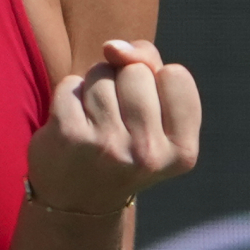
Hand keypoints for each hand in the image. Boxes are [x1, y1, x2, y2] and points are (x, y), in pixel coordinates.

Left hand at [25, 39, 201, 217]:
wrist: (76, 203)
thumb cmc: (122, 147)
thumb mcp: (154, 115)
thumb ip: (149, 66)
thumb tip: (114, 47)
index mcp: (182, 151)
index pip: (175, 75)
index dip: (156, 85)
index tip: (146, 119)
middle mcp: (148, 153)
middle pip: (137, 71)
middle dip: (122, 84)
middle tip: (115, 123)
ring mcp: (108, 145)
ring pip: (102, 73)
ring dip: (93, 89)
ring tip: (93, 124)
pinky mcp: (69, 136)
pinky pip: (71, 84)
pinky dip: (67, 97)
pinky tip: (70, 126)